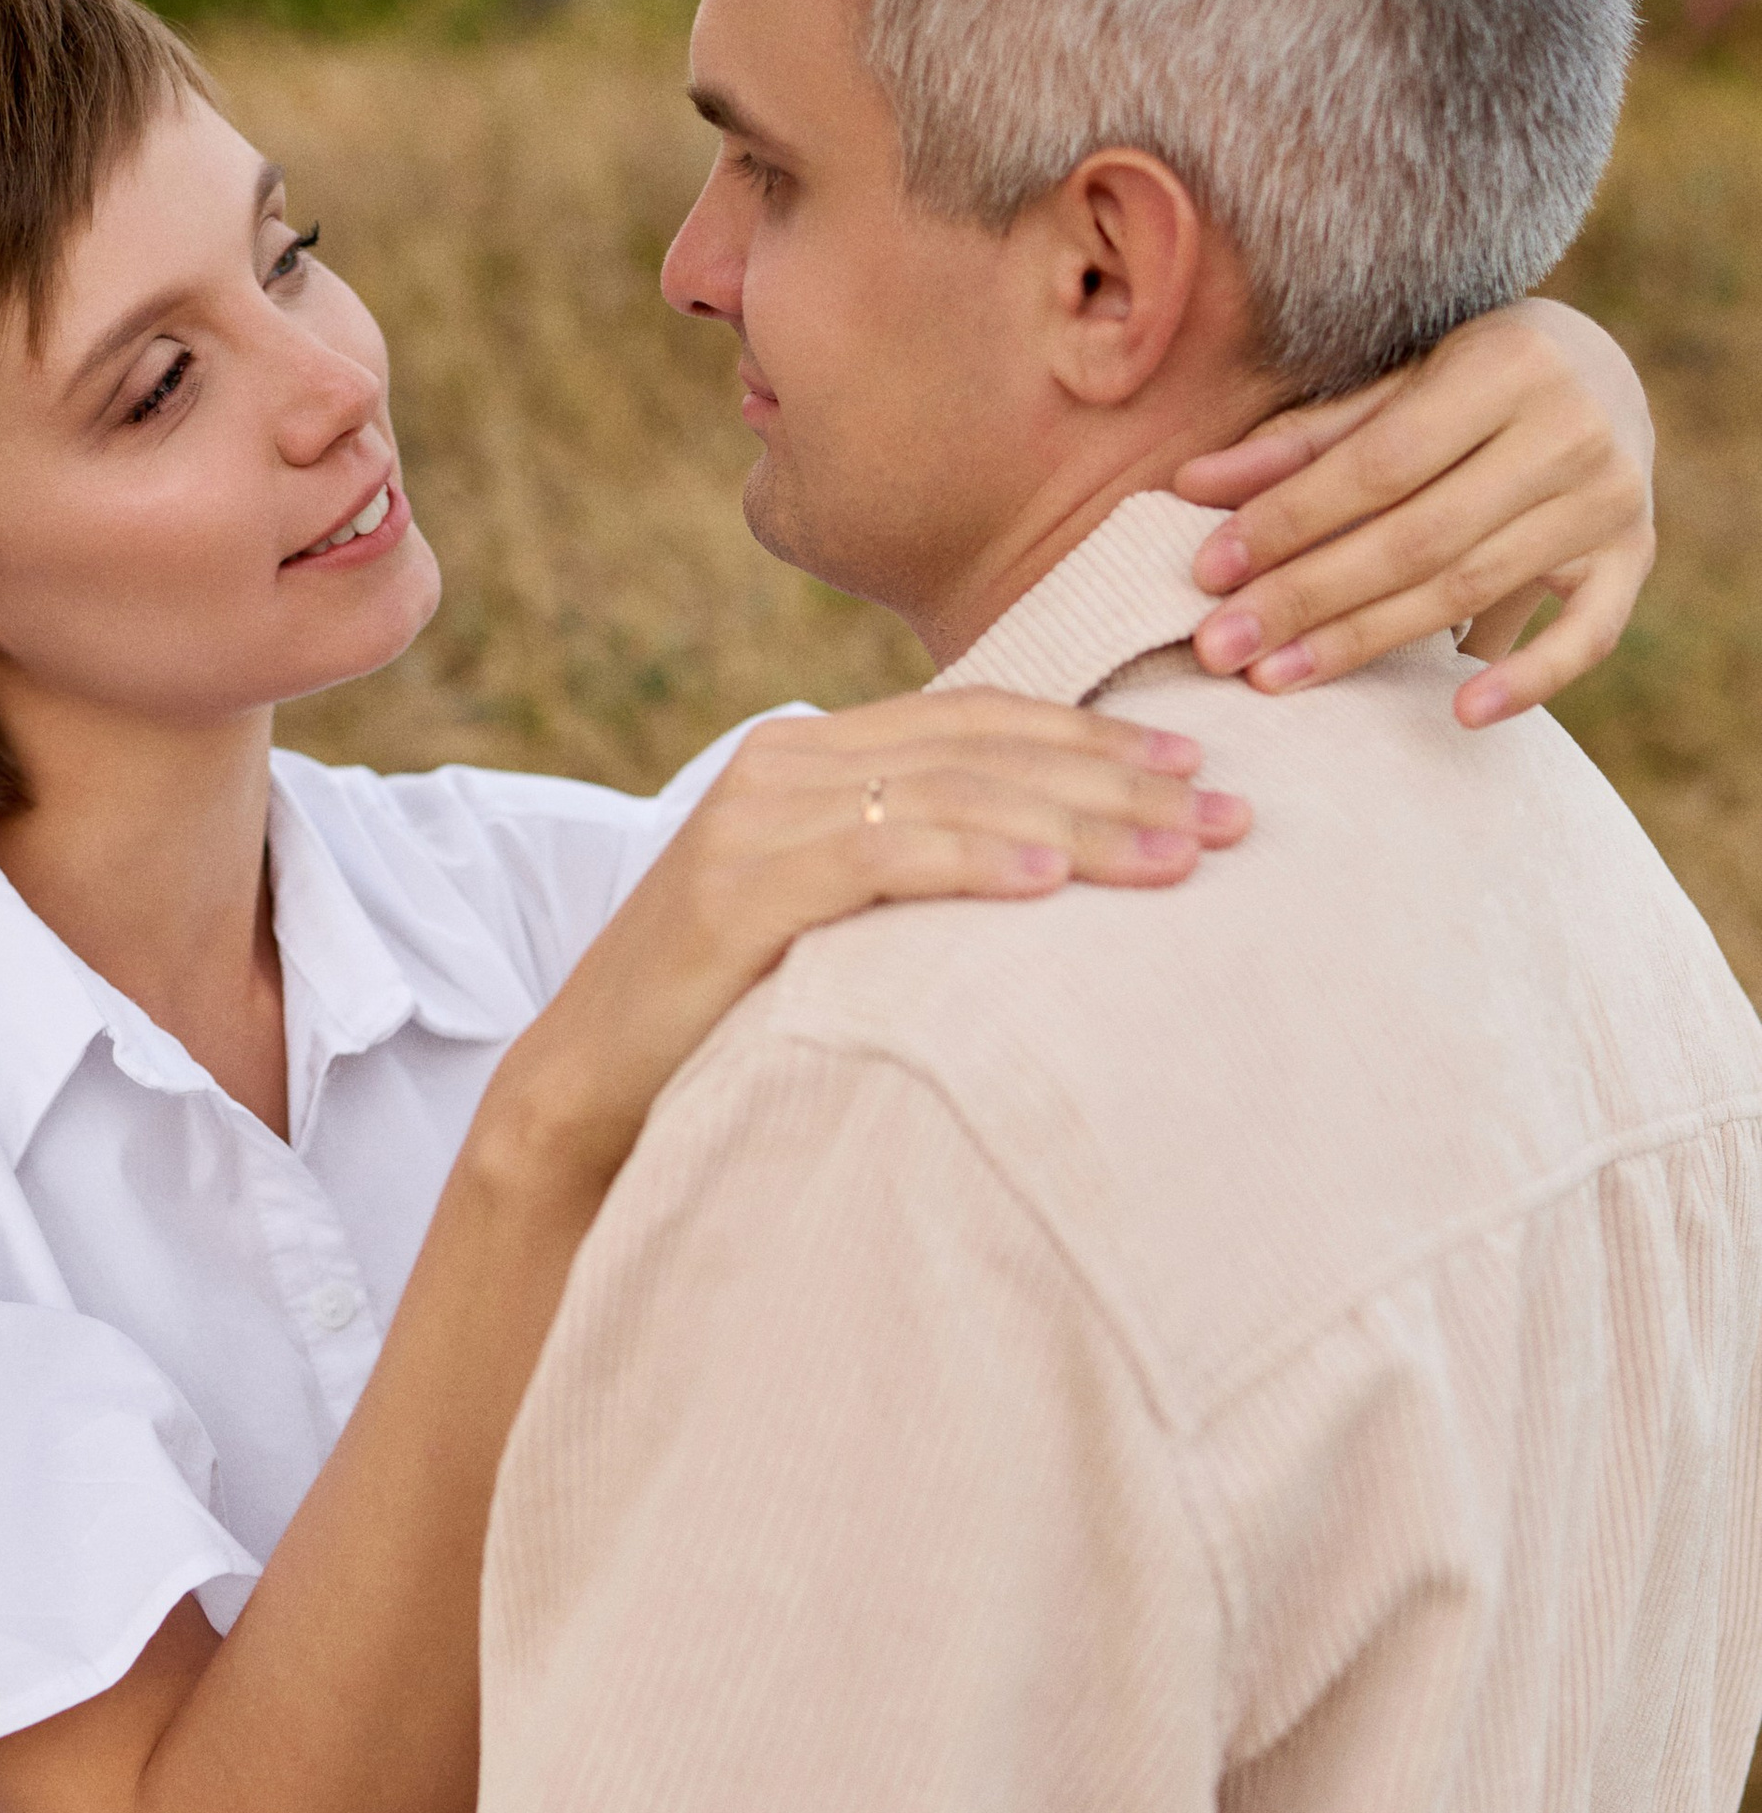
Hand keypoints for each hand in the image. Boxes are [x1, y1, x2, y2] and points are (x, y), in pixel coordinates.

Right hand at [483, 690, 1246, 1193]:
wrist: (585, 1092)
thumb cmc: (722, 1017)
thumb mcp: (831, 920)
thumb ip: (907, 868)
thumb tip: (1052, 874)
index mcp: (812, 753)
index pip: (980, 721)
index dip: (1094, 739)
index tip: (1200, 769)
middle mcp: (784, 761)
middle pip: (983, 750)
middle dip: (1116, 782)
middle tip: (1227, 817)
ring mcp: (754, 816)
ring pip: (948, 794)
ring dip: (1077, 823)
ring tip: (1174, 856)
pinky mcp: (735, 884)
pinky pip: (880, 856)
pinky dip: (972, 861)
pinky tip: (1051, 883)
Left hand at [1174, 298, 1653, 727]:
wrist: (1605, 376)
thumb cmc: (1470, 383)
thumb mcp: (1397, 387)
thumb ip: (1303, 441)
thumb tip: (1189, 485)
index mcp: (1509, 366)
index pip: (1379, 464)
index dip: (1289, 521)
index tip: (1208, 572)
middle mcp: (1572, 430)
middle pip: (1418, 537)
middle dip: (1308, 597)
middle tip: (1220, 647)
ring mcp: (1611, 500)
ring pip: (1473, 588)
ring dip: (1365, 642)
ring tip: (1275, 678)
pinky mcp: (1634, 558)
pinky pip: (1588, 635)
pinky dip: (1528, 680)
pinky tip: (1459, 713)